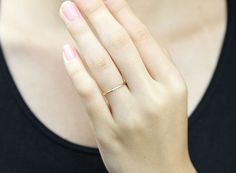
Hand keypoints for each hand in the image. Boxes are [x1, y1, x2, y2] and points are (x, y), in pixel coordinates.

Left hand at [59, 0, 196, 171]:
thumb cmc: (166, 131)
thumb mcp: (170, 96)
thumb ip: (151, 67)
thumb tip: (125, 34)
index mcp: (172, 84)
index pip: (143, 39)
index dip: (122, 13)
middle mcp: (152, 96)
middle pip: (120, 46)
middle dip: (98, 15)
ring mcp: (129, 115)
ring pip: (101, 66)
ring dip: (82, 35)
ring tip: (68, 11)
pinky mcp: (109, 132)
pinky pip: (89, 95)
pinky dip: (76, 71)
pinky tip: (66, 51)